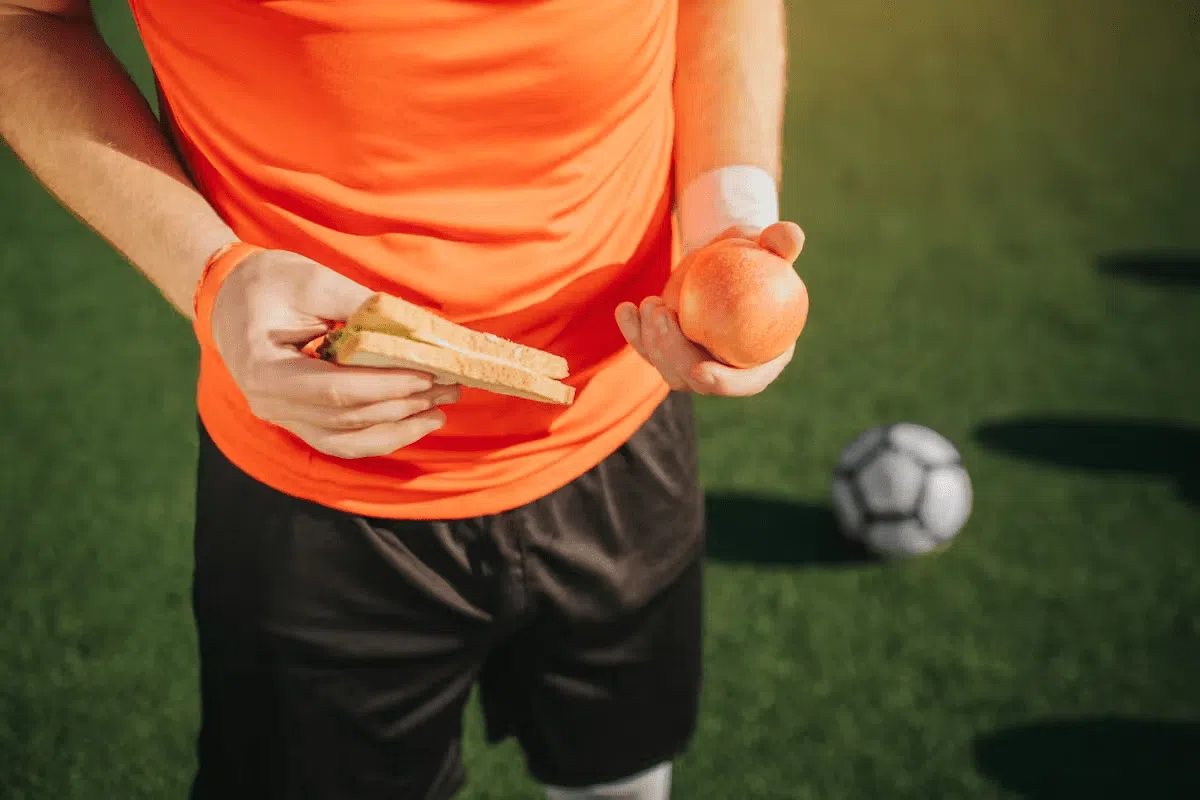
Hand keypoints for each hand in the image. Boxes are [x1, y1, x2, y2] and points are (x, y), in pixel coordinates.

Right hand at [209, 250, 459, 458]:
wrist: (231, 298)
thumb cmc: (270, 282)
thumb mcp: (313, 280)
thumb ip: (362, 305)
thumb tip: (419, 330)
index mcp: (262, 366)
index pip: (334, 389)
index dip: (385, 385)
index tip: (427, 374)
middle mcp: (269, 403)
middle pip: (346, 416)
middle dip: (403, 403)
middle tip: (450, 385)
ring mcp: (282, 418)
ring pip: (348, 439)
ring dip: (400, 426)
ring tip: (441, 408)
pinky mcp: (298, 422)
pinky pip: (343, 442)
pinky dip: (382, 437)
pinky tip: (416, 423)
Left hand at [615, 220, 805, 396]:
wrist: (722, 255)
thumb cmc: (754, 251)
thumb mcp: (769, 244)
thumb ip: (781, 242)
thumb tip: (791, 236)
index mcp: (762, 355)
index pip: (746, 382)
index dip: (725, 384)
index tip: (701, 369)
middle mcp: (727, 368)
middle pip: (697, 381)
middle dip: (675, 355)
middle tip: (663, 315)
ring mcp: (694, 361)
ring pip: (669, 370)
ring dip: (653, 342)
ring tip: (652, 302)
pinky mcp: (669, 350)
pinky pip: (648, 350)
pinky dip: (633, 332)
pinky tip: (625, 310)